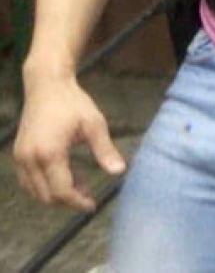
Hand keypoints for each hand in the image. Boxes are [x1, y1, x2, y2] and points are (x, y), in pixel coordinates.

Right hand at [13, 73, 125, 211]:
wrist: (47, 85)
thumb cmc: (73, 103)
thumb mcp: (94, 124)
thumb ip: (105, 150)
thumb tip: (119, 172)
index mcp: (50, 153)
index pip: (61, 191)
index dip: (77, 202)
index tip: (92, 205)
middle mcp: (30, 159)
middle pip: (46, 196)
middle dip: (68, 200)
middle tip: (88, 193)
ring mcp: (20, 158)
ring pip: (35, 192)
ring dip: (55, 194)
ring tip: (79, 183)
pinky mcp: (17, 154)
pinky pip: (27, 181)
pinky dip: (43, 186)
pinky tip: (63, 175)